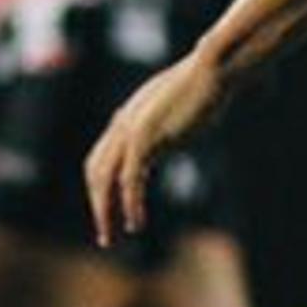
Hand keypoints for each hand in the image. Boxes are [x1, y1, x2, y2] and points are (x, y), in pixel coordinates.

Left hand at [85, 47, 236, 248]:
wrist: (211, 70)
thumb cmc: (205, 86)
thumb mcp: (179, 111)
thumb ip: (171, 125)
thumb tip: (179, 130)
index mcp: (127, 118)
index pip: (101, 159)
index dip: (102, 189)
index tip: (110, 213)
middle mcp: (122, 125)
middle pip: (95, 171)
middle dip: (98, 205)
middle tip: (106, 235)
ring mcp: (130, 130)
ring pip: (104, 179)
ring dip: (105, 211)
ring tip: (112, 236)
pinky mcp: (145, 138)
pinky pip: (130, 180)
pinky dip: (130, 204)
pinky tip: (136, 223)